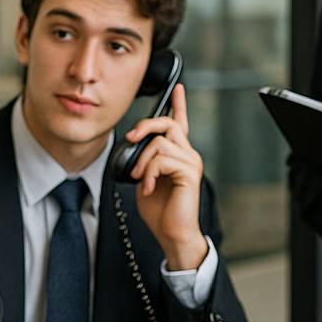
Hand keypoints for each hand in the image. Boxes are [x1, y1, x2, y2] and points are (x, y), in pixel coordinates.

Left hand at [129, 84, 208, 270]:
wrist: (172, 234)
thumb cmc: (160, 211)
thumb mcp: (146, 178)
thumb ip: (145, 160)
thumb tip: (136, 146)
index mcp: (178, 155)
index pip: (179, 123)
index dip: (178, 104)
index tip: (176, 87)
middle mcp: (188, 155)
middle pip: (167, 124)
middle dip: (145, 126)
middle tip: (131, 139)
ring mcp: (190, 163)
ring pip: (161, 143)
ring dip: (143, 160)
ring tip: (141, 178)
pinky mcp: (189, 173)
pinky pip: (163, 160)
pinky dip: (150, 173)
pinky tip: (149, 188)